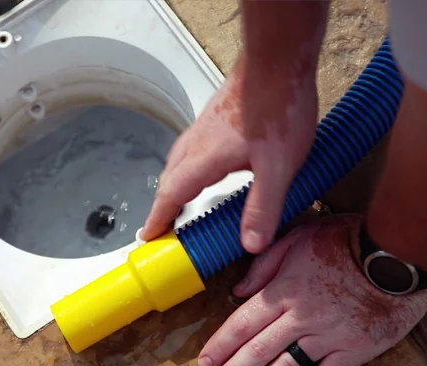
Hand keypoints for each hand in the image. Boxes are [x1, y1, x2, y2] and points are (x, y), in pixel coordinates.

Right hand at [141, 57, 318, 252]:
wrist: (278, 61)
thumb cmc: (278, 107)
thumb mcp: (278, 167)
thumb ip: (263, 207)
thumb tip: (251, 244)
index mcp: (205, 158)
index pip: (171, 195)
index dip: (158, 219)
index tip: (148, 236)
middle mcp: (197, 143)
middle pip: (169, 180)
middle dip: (163, 206)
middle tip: (162, 228)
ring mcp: (204, 128)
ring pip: (177, 163)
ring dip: (173, 187)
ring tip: (178, 205)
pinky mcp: (214, 119)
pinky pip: (189, 150)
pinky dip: (186, 169)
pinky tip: (203, 170)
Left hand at [198, 215, 426, 365]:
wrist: (396, 254)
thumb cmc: (346, 240)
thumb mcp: (298, 237)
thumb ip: (264, 264)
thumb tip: (237, 290)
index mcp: (283, 290)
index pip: (242, 323)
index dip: (220, 346)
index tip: (205, 363)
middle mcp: (300, 317)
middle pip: (257, 351)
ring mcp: (327, 336)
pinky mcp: (353, 350)